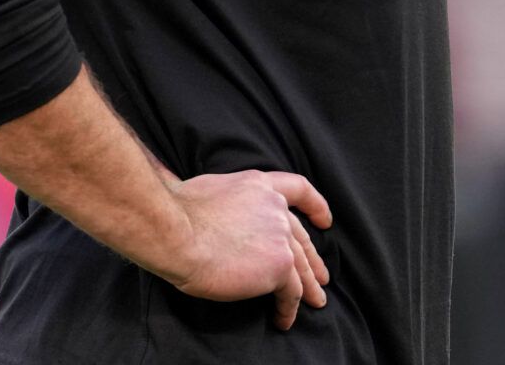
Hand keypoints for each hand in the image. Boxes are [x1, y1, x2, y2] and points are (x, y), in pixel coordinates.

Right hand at [162, 169, 332, 329]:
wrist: (179, 233)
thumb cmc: (179, 213)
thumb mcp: (209, 189)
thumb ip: (228, 201)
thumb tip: (216, 213)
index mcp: (258, 185)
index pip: (297, 189)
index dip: (315, 205)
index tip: (325, 220)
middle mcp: (275, 207)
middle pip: (301, 237)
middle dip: (312, 259)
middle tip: (321, 276)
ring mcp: (280, 235)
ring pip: (301, 267)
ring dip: (309, 287)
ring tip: (315, 302)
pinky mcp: (279, 264)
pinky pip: (291, 292)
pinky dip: (289, 308)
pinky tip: (283, 319)